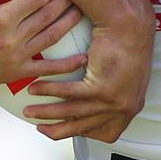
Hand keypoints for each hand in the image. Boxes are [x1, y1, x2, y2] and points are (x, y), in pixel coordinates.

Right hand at [0, 0, 85, 89]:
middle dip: (67, 0)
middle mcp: (11, 38)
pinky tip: (83, 57)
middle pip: (49, 14)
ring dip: (71, 22)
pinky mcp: (18, 73)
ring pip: (53, 37)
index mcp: (1, 17)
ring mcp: (16, 57)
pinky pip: (47, 69)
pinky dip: (67, 65)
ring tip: (84, 10)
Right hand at [22, 19, 154, 141]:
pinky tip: (36, 89)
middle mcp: (123, 108)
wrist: (130, 26)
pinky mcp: (101, 88)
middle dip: (57, 130)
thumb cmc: (127, 45)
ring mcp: (113, 100)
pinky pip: (69, 94)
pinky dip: (49, 91)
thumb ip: (113, 94)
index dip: (85, 133)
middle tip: (41, 128)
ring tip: (30, 111)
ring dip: (46, 113)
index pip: (108, 133)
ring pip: (72, 112)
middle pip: (84, 128)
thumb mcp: (126, 77)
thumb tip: (95, 105)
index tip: (67, 128)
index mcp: (130, 107)